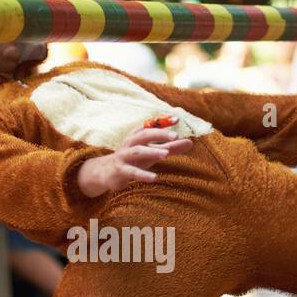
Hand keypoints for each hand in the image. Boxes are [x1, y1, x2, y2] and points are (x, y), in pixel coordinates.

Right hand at [77, 119, 194, 197]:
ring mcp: (124, 157)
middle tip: (175, 136)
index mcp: (137, 136)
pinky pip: (132, 172)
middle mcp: (130, 143)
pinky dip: (143, 174)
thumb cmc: (133, 160)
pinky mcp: (120, 171)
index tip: (177, 119)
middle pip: (144, 135)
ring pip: (137, 151)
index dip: (162, 121)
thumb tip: (190, 142)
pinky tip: (155, 178)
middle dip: (159, 134)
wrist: (106, 173)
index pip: (150, 125)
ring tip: (166, 153)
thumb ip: (171, 147)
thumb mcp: (152, 153)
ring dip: (152, 151)